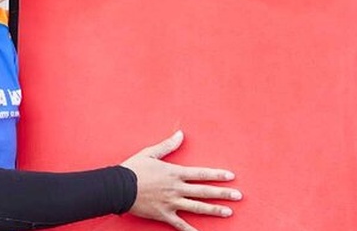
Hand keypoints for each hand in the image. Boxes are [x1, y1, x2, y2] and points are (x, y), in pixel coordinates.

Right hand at [120, 130, 240, 230]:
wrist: (118, 187)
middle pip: (204, 191)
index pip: (200, 173)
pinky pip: (180, 225)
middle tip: (239, 196)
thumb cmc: (133, 168)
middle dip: (223, 193)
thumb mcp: (150, 153)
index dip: (216, 174)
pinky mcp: (164, 215)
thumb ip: (167, 145)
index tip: (231, 176)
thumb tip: (181, 134)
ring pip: (197, 207)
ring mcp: (171, 203)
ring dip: (214, 209)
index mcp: (174, 173)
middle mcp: (176, 188)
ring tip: (229, 212)